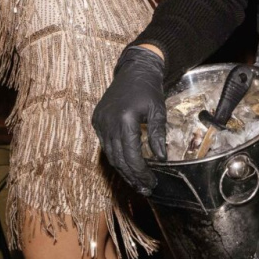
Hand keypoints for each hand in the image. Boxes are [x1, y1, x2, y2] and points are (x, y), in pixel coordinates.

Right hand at [92, 45, 167, 195]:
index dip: (141, 172)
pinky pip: (106, 144)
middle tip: (144, 188)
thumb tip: (160, 158)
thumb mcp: (158, 111)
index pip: (132, 155)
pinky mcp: (97, 120)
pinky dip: (116, 156)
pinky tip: (126, 165)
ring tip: (136, 182)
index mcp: (125, 120)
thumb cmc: (149, 89)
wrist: (134, 69)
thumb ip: (158, 135)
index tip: (151, 182)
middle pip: (119, 159)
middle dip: (132, 176)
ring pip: (110, 154)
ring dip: (123, 170)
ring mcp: (100, 122)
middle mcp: (108, 122)